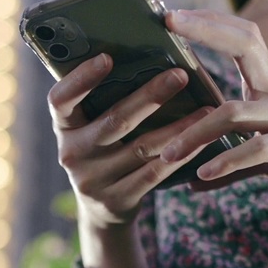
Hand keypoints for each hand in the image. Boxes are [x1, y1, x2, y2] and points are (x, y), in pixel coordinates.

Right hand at [48, 53, 211, 228]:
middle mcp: (72, 153)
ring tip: (207, 109)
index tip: (107, 58)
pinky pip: (155, 173)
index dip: (81, 79)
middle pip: (115, 120)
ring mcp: (94, 180)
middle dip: (150, 96)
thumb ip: (104, 101)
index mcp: (64, 127)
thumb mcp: (90, 129)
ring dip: (178, 127)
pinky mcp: (117, 199)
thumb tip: (145, 57)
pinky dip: (181, 154)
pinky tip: (203, 140)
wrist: (101, 210)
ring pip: (142, 147)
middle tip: (179, 75)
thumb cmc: (102, 151)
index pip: (61, 99)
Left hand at [160, 9, 267, 200]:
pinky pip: (261, 149)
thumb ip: (235, 165)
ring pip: (236, 112)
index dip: (212, 20)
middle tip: (166, 27)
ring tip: (165, 154)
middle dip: (204, 31)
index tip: (174, 16)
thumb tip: (194, 181)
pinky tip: (203, 176)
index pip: (243, 36)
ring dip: (195, 133)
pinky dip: (229, 163)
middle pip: (242, 45)